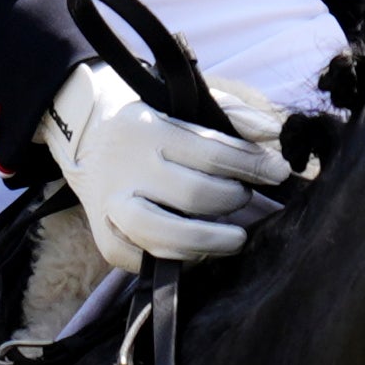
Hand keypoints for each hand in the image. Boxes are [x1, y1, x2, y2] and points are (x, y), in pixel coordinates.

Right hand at [44, 60, 287, 269]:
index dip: (253, 166)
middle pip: (192, 196)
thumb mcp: (185, 104)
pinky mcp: (105, 236)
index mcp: (149, 130)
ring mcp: (112, 205)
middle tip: (244, 198)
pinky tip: (198, 251)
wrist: (86, 134)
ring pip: (163, 234)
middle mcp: (127, 169)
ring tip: (235, 238)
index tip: (279, 172)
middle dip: (232, 200)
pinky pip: (143, 259)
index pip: (212, 153)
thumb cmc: (152, 121)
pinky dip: (176, 259)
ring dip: (209, 241)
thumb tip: (272, 132)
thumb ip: (232, 114)